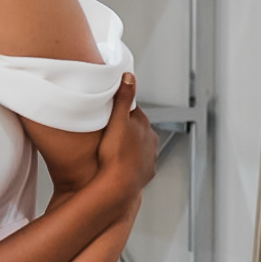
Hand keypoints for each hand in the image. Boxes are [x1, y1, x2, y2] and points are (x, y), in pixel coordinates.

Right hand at [97, 74, 156, 200]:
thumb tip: (129, 77)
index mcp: (143, 122)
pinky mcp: (147, 171)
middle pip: (137, 128)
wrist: (119, 184)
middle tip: (109, 132)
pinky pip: (140, 163)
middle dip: (127, 128)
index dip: (122, 110)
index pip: (133, 110)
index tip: (111, 113)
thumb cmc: (115, 154)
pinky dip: (132, 162)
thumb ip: (123, 97)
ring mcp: (150, 155)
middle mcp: (151, 138)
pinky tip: (121, 164)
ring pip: (140, 145)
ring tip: (114, 150)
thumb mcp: (117, 120)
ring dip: (130, 145)